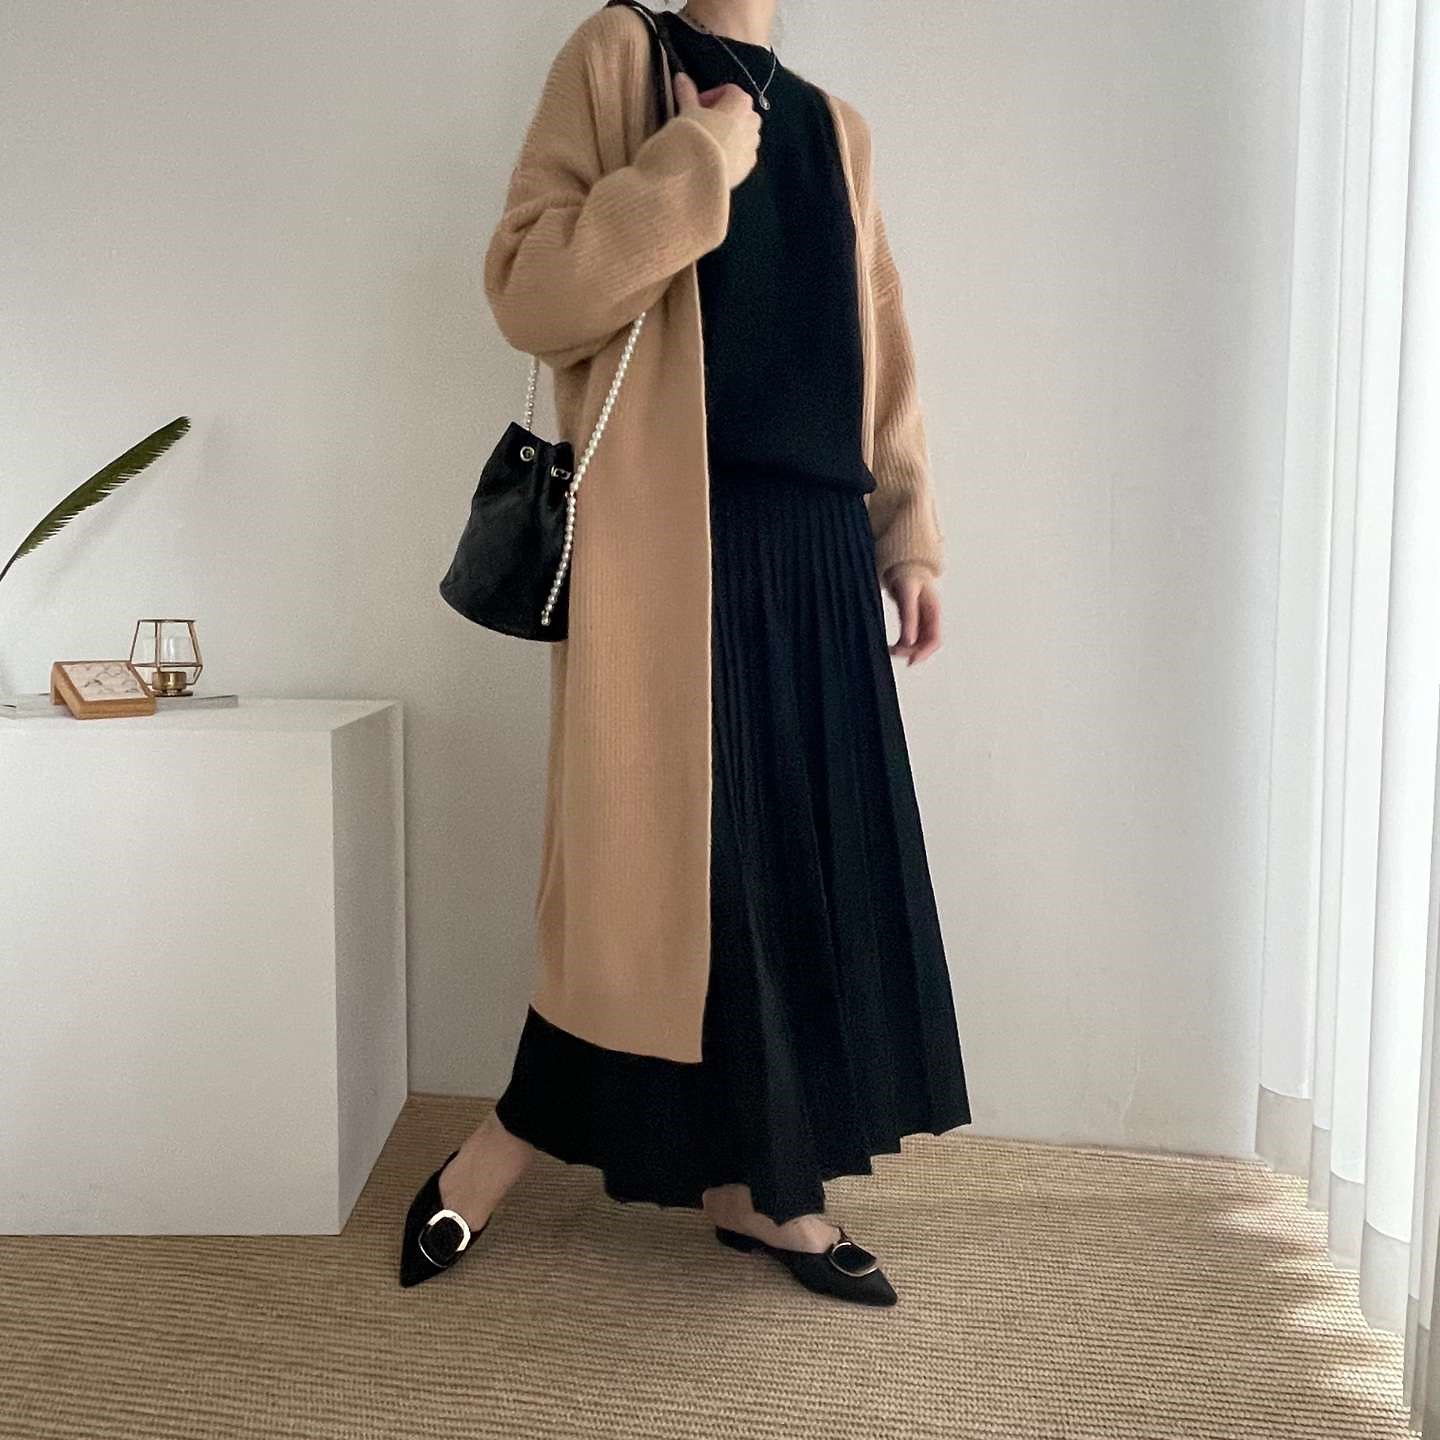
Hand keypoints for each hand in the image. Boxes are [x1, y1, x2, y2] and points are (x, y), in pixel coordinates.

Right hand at [673, 71, 760, 188]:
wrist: (700, 172)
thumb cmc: (696, 136)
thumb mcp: (688, 111)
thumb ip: (687, 93)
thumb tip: (681, 78)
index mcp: (740, 102)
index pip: (729, 90)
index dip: (711, 96)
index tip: (696, 106)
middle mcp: (752, 122)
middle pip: (739, 112)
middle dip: (723, 116)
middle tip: (703, 124)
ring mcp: (753, 145)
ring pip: (743, 134)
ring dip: (728, 135)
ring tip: (708, 143)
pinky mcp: (749, 166)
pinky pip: (742, 154)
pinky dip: (731, 153)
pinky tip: (714, 159)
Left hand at [884, 569, 940, 665]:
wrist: (906, 567)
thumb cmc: (908, 577)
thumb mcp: (907, 595)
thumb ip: (909, 617)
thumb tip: (908, 642)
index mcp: (933, 613)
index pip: (934, 640)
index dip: (924, 653)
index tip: (911, 662)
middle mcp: (930, 619)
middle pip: (926, 645)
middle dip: (911, 652)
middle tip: (893, 652)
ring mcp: (923, 621)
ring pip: (918, 644)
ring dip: (905, 650)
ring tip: (889, 650)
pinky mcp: (914, 621)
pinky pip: (911, 639)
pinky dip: (902, 644)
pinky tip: (891, 646)